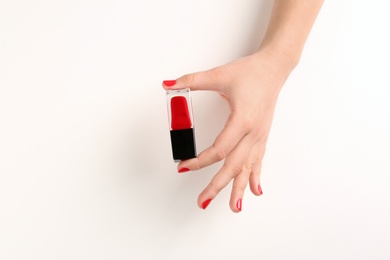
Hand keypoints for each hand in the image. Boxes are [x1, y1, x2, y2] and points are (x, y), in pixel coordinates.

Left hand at [163, 50, 293, 211]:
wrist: (274, 69)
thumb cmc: (251, 73)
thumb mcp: (219, 75)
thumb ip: (191, 80)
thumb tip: (168, 84)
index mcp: (242, 120)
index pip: (219, 149)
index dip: (200, 161)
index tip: (184, 167)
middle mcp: (252, 133)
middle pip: (233, 166)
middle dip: (217, 186)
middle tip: (203, 202)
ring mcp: (259, 137)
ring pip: (248, 168)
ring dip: (239, 189)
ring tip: (233, 207)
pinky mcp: (262, 137)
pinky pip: (259, 162)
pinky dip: (256, 178)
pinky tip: (256, 191)